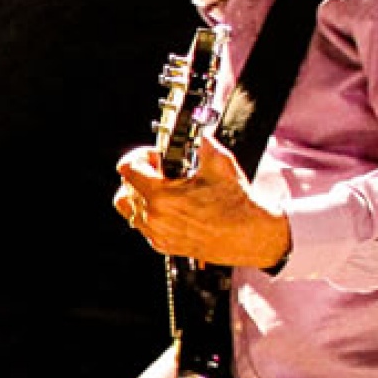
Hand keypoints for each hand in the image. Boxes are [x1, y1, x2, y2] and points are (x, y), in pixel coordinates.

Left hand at [115, 134, 289, 267]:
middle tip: (161, 170)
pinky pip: (142, 225)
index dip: (140, 156)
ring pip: (129, 209)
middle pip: (125, 189)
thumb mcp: (220, 163)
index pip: (127, 170)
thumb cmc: (237, 204)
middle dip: (141, 174)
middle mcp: (155, 218)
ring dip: (140, 194)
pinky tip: (170, 206)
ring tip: (162, 188)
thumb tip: (196, 132)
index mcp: (162, 197)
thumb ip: (202, 142)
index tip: (155, 156)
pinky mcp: (163, 245)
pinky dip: (149, 212)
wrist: (252, 236)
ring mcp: (158, 234)